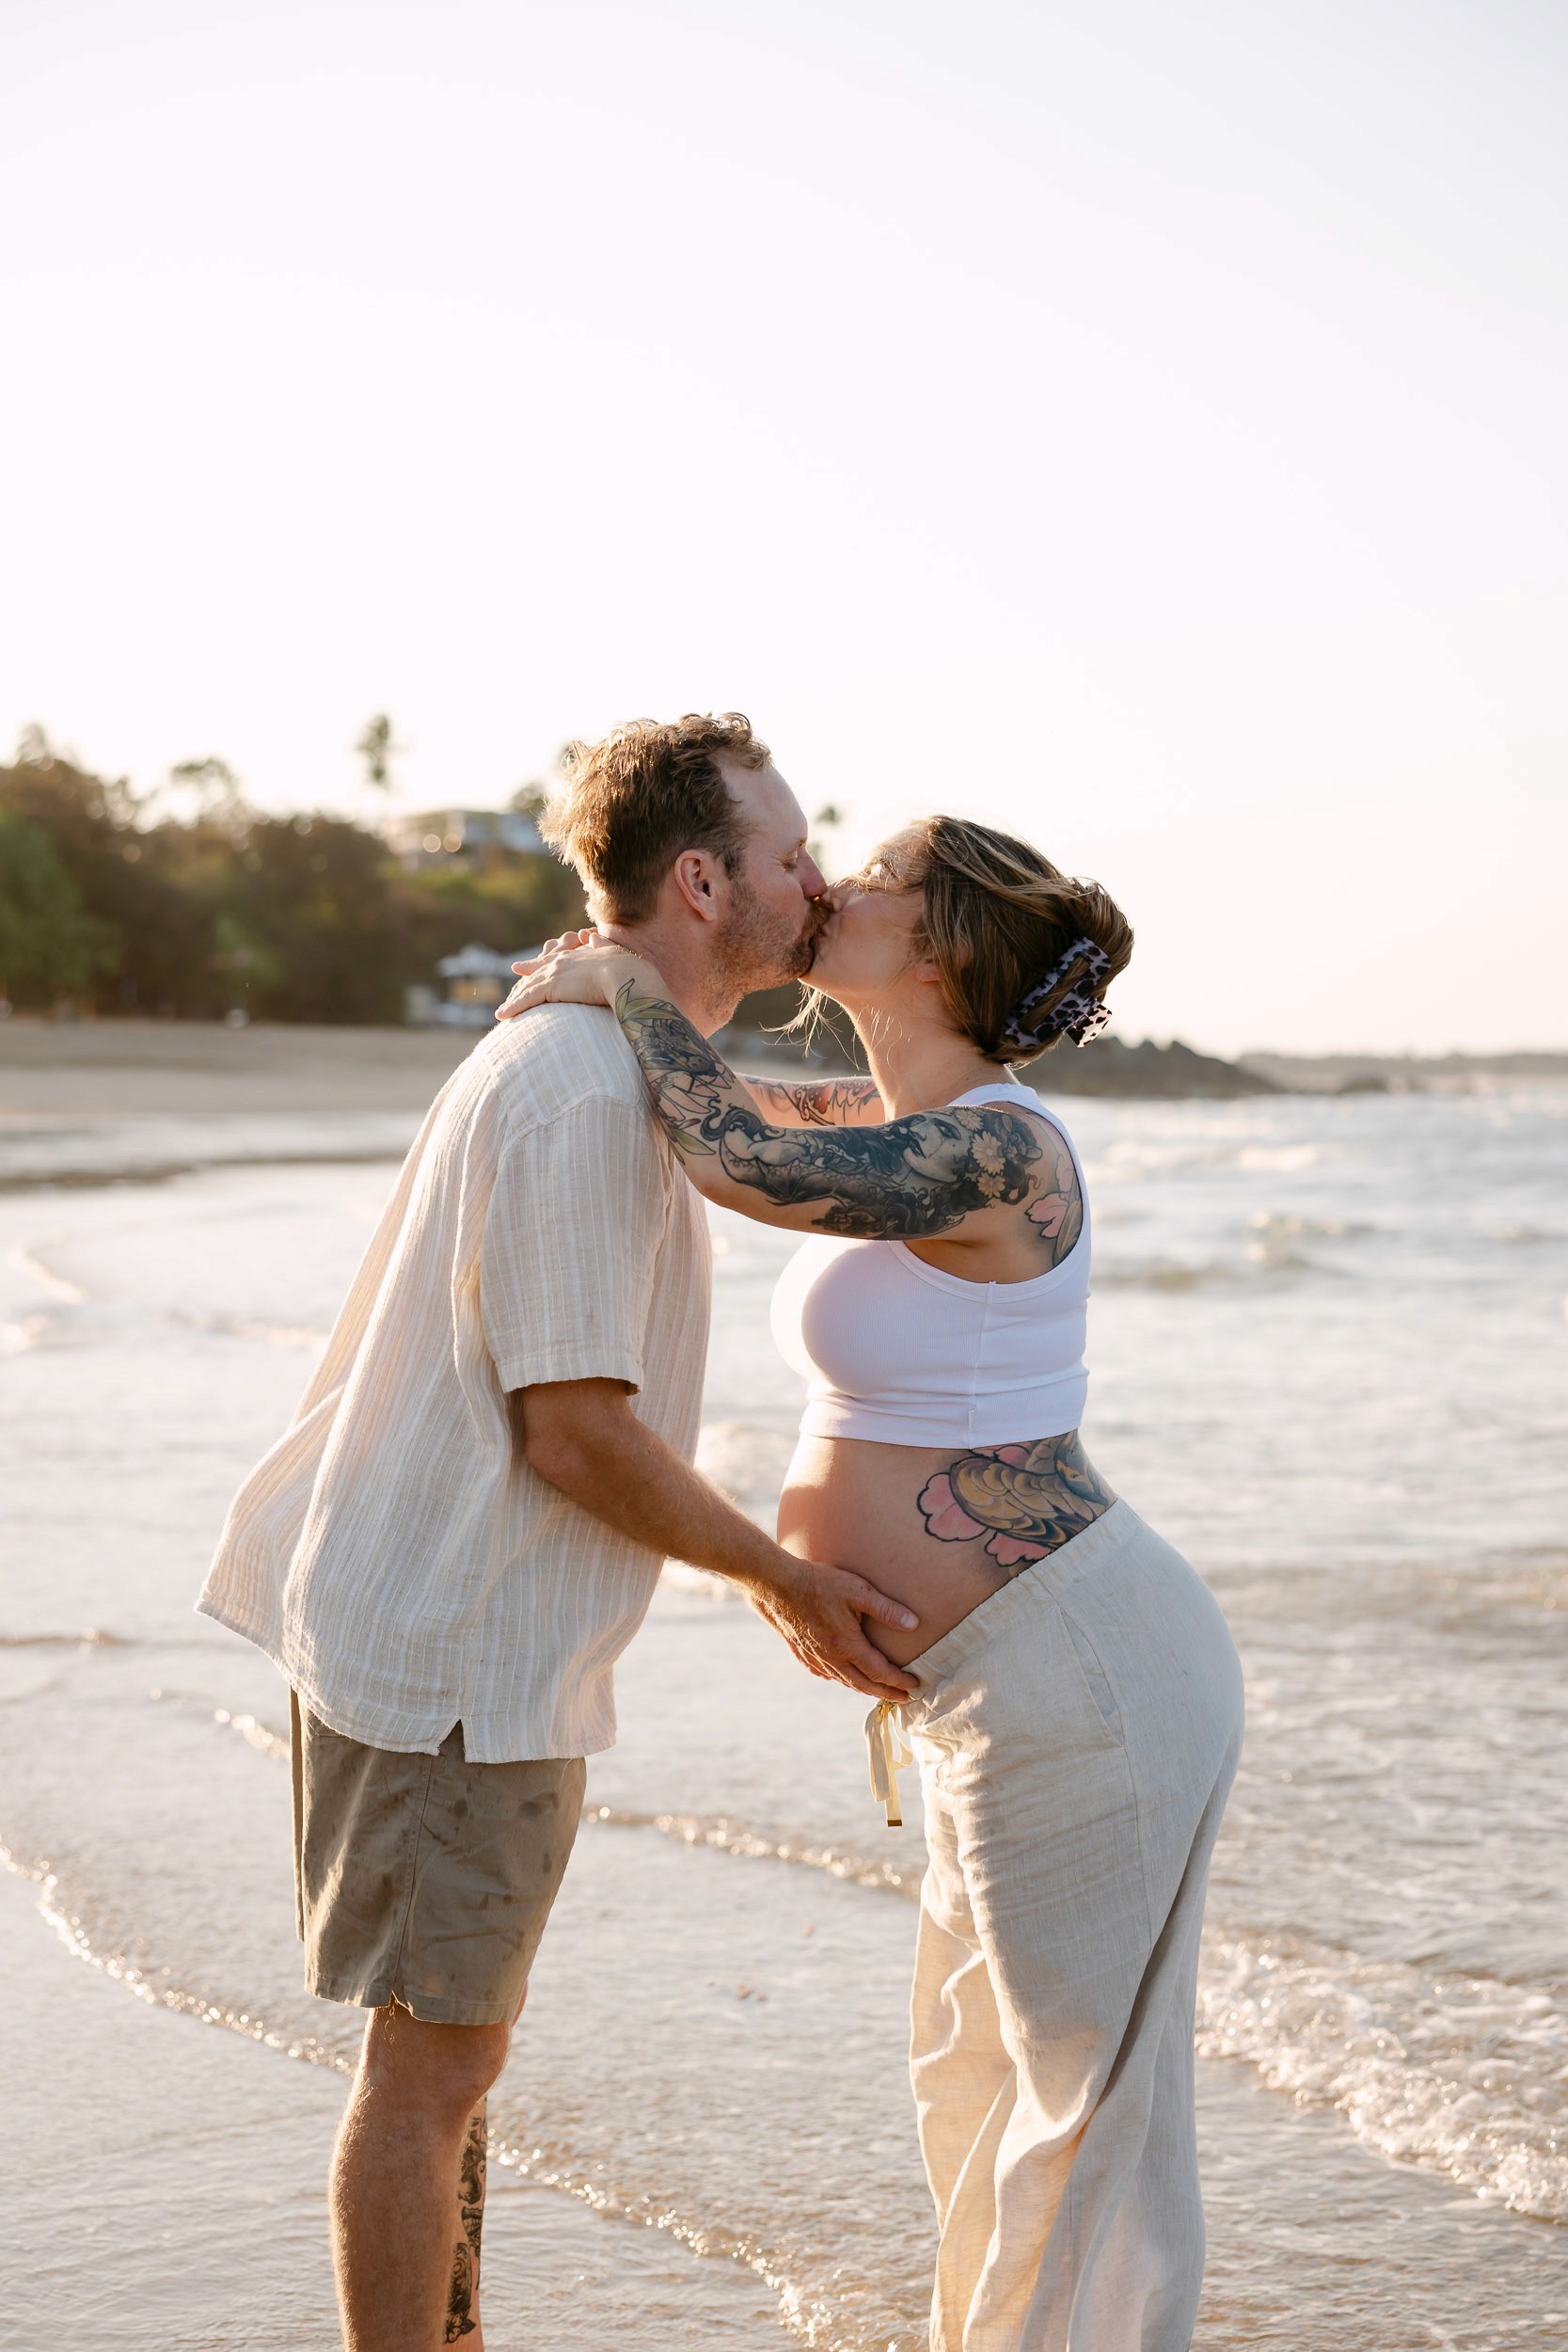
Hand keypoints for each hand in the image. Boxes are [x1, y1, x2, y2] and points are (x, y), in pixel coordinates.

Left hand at [495, 932, 643, 1020]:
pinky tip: (502, 1016)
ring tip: (503, 1012)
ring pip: (527, 988)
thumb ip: (603, 945)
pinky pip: (526, 999)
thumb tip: (595, 936)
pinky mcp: (551, 987)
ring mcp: (554, 974)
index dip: (535, 966)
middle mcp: (561, 962)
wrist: (626, 974)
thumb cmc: (629, 969)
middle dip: (520, 985)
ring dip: (513, 1001)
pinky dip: (513, 1008)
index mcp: (575, 956)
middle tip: (509, 995)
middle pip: (534, 975)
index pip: (550, 961)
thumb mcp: (613, 953)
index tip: (520, 968)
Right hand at [745, 1555, 918, 1701]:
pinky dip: (837, 1678)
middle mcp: (831, 1657)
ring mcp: (815, 1656)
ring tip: (877, 1691)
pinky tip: (839, 1677)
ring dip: (863, 1688)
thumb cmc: (820, 1583)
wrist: (777, 1585)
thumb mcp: (858, 1591)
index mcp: (847, 1645)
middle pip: (863, 1684)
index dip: (899, 1681)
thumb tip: (914, 1624)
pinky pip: (822, 1672)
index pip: (880, 1672)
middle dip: (885, 1693)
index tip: (915, 1686)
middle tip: (904, 1698)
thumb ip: (887, 1609)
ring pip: (843, 1680)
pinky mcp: (801, 1650)